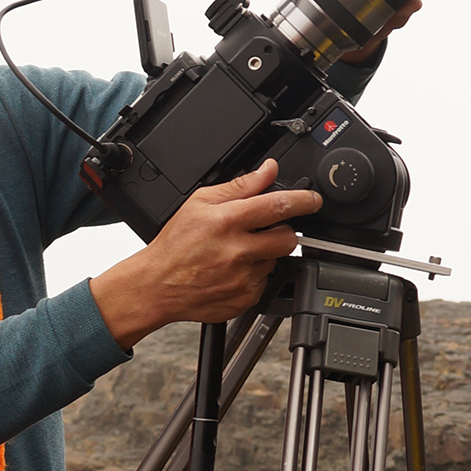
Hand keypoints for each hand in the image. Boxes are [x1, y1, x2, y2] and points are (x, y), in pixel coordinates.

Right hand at [90, 161, 320, 350]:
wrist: (157, 286)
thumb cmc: (175, 245)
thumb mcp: (199, 203)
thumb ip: (239, 186)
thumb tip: (267, 171)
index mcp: (228, 221)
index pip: (279, 205)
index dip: (303, 200)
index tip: (313, 200)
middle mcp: (238, 251)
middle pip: (288, 237)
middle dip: (283, 231)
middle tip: (264, 231)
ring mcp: (243, 278)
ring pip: (276, 261)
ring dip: (265, 254)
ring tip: (237, 253)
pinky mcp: (245, 298)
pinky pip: (264, 283)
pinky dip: (254, 275)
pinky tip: (232, 271)